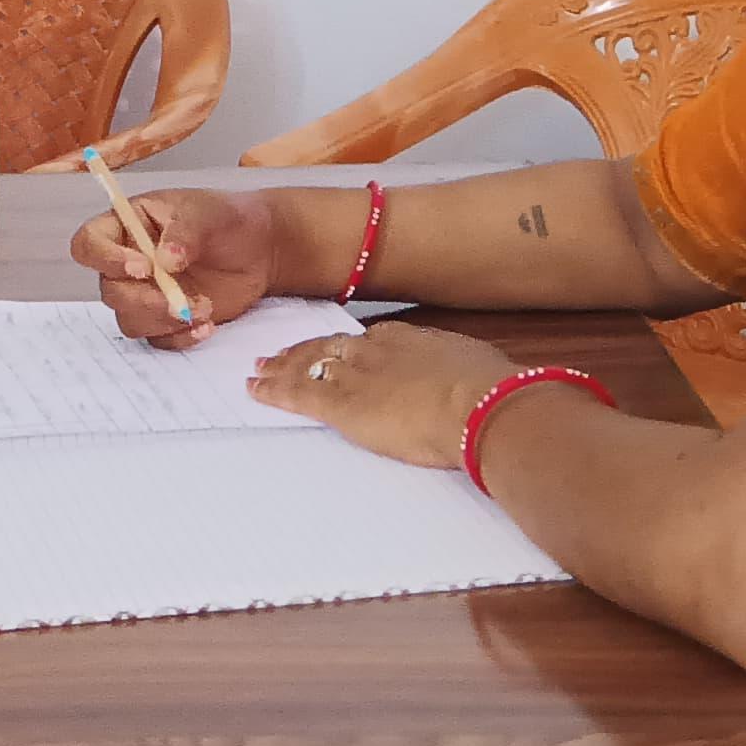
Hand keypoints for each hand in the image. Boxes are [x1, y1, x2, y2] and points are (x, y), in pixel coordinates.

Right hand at [70, 186, 275, 347]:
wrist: (260, 248)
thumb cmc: (227, 219)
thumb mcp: (207, 214)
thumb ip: (184, 233)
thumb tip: (165, 260)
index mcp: (126, 226)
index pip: (89, 244)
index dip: (106, 259)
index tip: (142, 266)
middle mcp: (127, 263)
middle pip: (110, 291)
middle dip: (145, 300)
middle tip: (179, 300)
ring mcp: (145, 293)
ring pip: (130, 319)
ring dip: (165, 320)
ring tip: (205, 308)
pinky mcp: (165, 319)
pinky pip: (157, 339)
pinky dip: (180, 337)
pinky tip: (208, 325)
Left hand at [244, 321, 519, 470]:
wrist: (479, 404)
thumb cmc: (489, 390)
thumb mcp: (475, 367)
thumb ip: (460, 373)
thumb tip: (473, 381)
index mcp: (406, 339)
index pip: (363, 340)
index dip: (342, 347)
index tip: (331, 349)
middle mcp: (373, 350)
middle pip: (326, 347)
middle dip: (299, 352)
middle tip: (275, 355)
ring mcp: (355, 376)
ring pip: (305, 367)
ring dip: (279, 369)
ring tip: (259, 371)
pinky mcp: (342, 406)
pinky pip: (298, 395)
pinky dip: (273, 391)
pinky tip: (256, 390)